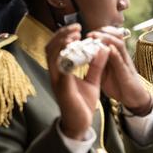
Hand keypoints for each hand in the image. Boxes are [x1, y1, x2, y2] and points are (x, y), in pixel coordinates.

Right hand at [46, 24, 109, 139]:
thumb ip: (96, 65)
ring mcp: (57, 82)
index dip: (63, 35)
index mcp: (61, 71)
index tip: (77, 28)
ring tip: (74, 36)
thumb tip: (103, 49)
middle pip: (50, 49)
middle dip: (62, 35)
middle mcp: (55, 75)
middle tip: (76, 28)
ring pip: (52, 58)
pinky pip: (62, 73)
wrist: (80, 124)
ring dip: (62, 45)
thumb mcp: (92, 80)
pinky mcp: (63, 91)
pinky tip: (74, 53)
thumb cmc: (82, 103)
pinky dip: (67, 61)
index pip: (56, 48)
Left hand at [92, 27, 152, 115]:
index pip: (110, 38)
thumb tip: (83, 58)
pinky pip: (121, 61)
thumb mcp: (104, 74)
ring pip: (119, 45)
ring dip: (108, 39)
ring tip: (97, 36)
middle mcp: (121, 56)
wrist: (134, 98)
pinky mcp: (127, 73)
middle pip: (116, 37)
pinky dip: (115, 54)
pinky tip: (110, 49)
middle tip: (91, 33)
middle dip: (103, 32)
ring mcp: (125, 63)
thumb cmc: (119, 85)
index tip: (88, 34)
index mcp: (116, 55)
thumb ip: (96, 65)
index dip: (100, 33)